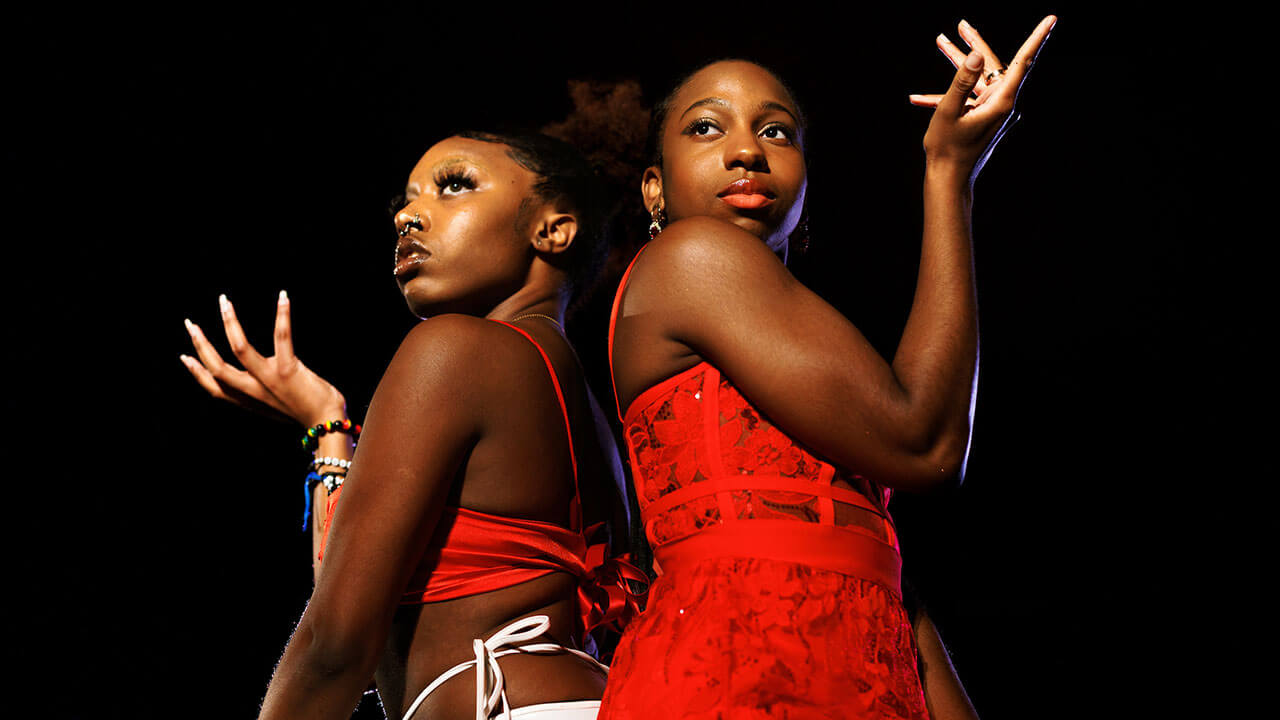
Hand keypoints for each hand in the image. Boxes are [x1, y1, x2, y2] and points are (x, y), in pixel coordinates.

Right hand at [180, 291, 346, 427]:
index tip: (184, 356)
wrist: (327, 424)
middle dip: (200, 344)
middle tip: (189, 323)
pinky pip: (282, 337)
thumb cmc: (304, 411)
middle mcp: (254, 390)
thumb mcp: (274, 405)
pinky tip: (283, 296)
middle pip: (217, 367)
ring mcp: (270, 380)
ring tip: (224, 302)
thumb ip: (260, 392)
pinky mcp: (289, 371)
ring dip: (229, 322)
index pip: (214, 387)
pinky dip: (282, 315)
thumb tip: (253, 376)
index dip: (196, 372)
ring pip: (239, 348)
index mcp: (249, 400)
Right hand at [910, 16, 1055, 176]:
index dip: (1037, 38)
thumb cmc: (947, 150)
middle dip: (976, 43)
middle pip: (994, 66)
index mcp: (1001, 102)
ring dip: (958, 63)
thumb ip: (962, 81)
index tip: (1052, 19)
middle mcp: (1003, 105)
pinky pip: (969, 97)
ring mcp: (994, 111)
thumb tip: (978, 55)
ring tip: (941, 42)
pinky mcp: (984, 117)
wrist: (947, 180)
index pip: (1023, 62)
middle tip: (961, 25)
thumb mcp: (948, 112)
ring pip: (979, 79)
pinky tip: (919, 98)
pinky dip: (949, 95)